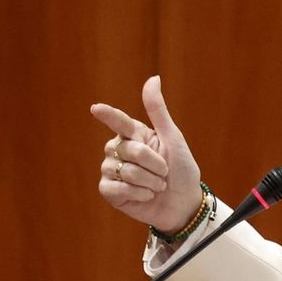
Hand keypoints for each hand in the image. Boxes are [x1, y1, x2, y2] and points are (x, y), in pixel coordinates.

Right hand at [91, 75, 203, 233]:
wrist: (184, 203)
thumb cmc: (181, 170)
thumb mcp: (173, 139)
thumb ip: (158, 111)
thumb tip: (153, 78)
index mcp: (134, 135)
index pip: (119, 122)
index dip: (108, 115)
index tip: (97, 108)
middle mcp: (119, 150)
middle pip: (128, 149)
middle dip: (153, 163)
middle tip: (165, 172)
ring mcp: (112, 171)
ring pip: (124, 171)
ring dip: (149, 181)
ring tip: (158, 186)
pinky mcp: (109, 192)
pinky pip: (116, 189)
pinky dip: (137, 194)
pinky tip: (146, 196)